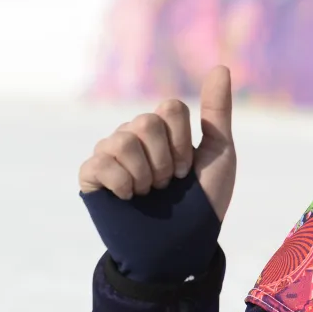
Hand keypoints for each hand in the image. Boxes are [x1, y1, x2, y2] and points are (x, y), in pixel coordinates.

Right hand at [78, 66, 236, 219]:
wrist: (182, 245)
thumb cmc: (203, 201)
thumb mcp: (218, 152)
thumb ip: (217, 110)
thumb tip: (220, 66)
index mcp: (162, 129)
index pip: (169, 107)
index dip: (183, 141)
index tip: (187, 168)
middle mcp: (133, 135)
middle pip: (146, 121)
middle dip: (165, 159)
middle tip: (167, 183)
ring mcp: (110, 154)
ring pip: (122, 140)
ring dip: (145, 174)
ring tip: (149, 192)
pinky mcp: (92, 176)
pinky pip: (100, 163)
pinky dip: (122, 184)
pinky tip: (128, 198)